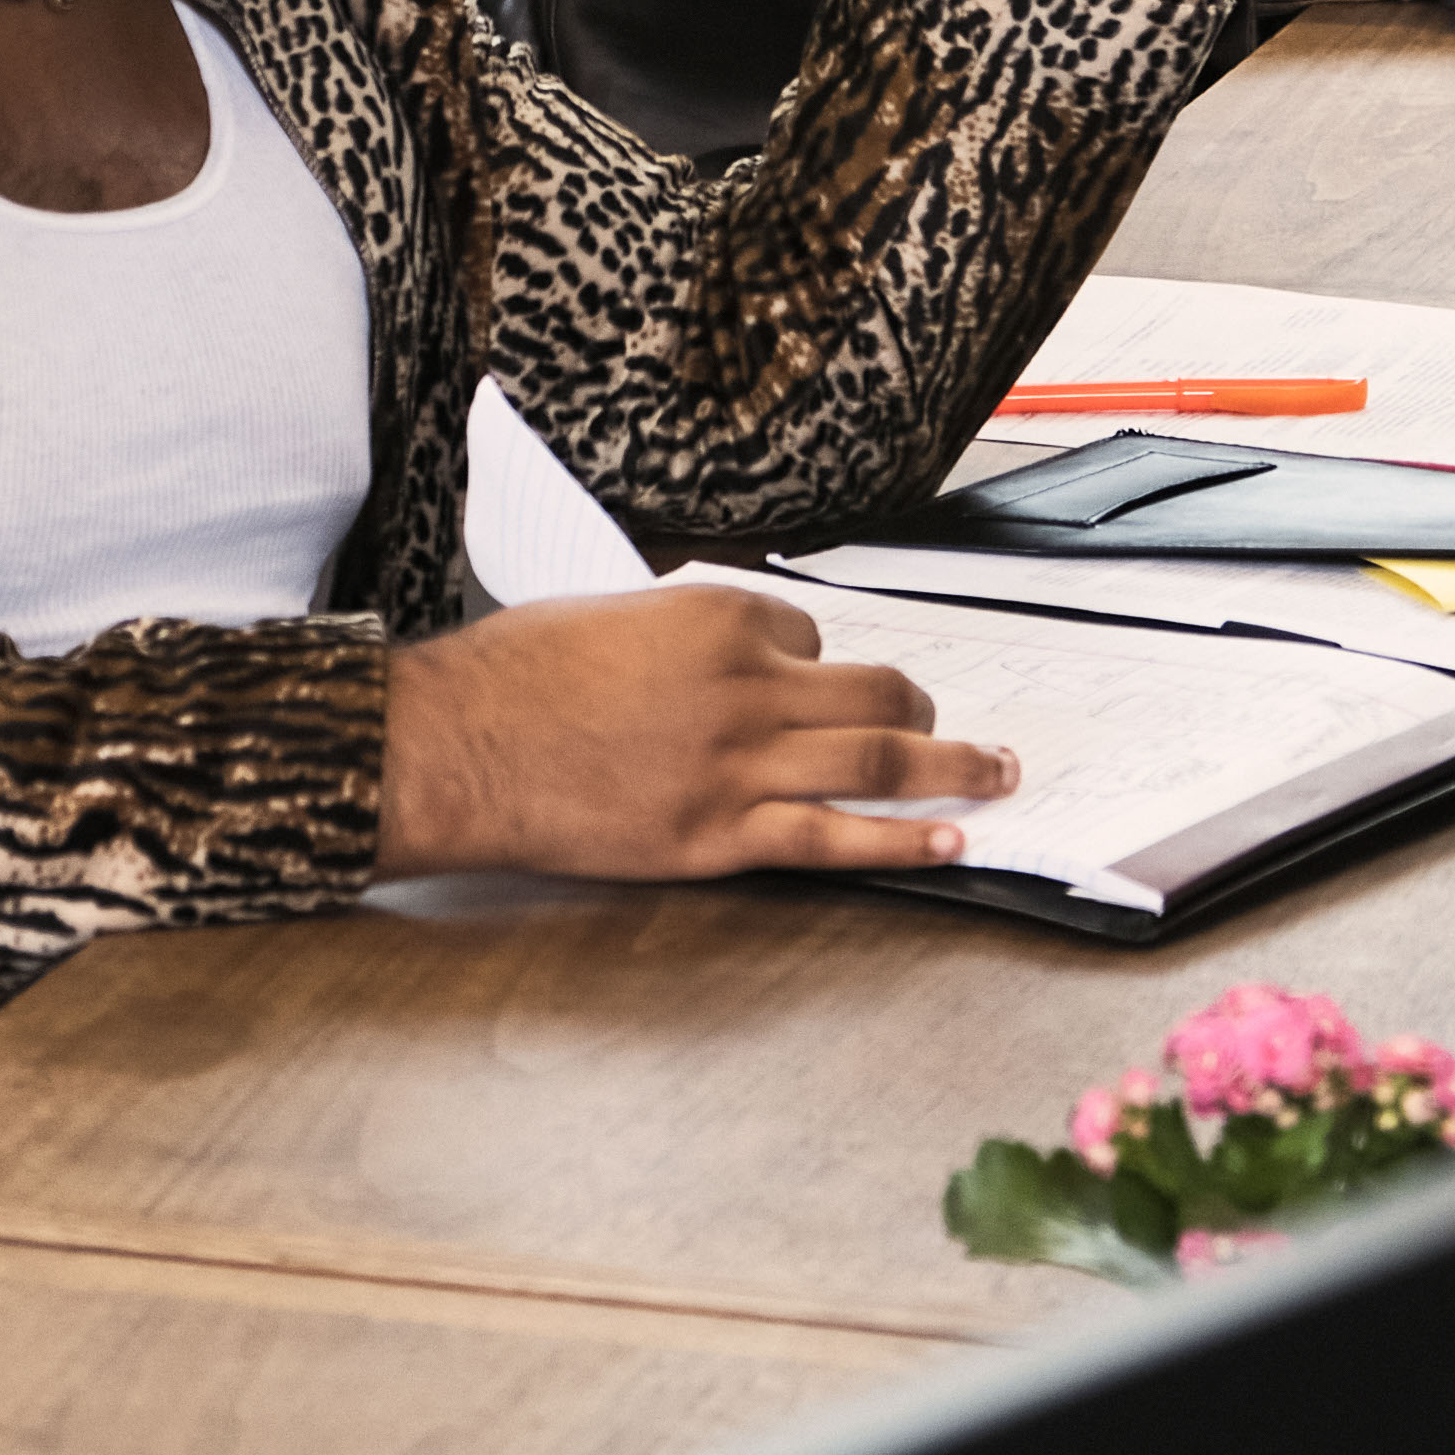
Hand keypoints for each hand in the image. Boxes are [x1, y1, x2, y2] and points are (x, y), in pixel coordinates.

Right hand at [377, 581, 1014, 886]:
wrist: (457, 746)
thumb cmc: (510, 675)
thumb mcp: (604, 614)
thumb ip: (676, 632)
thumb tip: (719, 655)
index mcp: (713, 615)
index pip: (805, 632)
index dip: (810, 661)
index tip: (809, 679)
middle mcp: (745, 685)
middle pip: (868, 692)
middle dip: (915, 706)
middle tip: (939, 717)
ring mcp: (739, 765)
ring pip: (875, 760)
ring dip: (951, 764)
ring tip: (996, 770)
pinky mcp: (720, 837)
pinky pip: (834, 838)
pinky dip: (902, 840)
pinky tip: (950, 840)